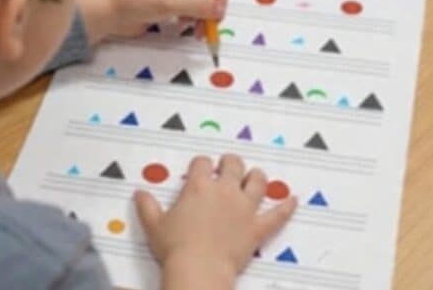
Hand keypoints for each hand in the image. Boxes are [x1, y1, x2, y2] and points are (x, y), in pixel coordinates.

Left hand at [110, 0, 231, 37]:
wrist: (111, 13)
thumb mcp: (170, 2)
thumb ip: (198, 5)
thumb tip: (219, 9)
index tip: (219, 7)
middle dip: (213, 6)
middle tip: (211, 23)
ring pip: (204, 1)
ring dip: (204, 16)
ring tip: (197, 30)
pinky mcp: (173, 2)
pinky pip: (193, 10)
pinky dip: (193, 20)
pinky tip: (183, 26)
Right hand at [135, 154, 296, 289]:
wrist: (198, 269)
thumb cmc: (174, 247)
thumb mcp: (154, 225)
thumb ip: (147, 207)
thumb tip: (139, 193)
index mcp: (198, 187)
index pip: (202, 164)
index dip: (202, 164)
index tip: (200, 169)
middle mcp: (224, 191)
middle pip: (233, 165)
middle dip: (231, 163)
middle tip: (228, 166)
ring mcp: (244, 208)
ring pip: (257, 182)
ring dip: (257, 177)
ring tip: (255, 176)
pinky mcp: (257, 228)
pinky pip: (277, 215)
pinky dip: (287, 207)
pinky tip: (293, 200)